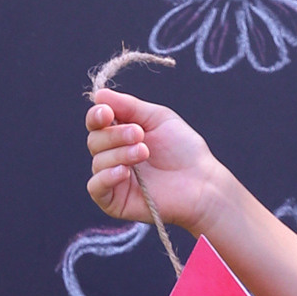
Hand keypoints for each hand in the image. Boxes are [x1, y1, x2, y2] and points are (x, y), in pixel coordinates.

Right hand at [85, 87, 224, 236]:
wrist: (201, 181)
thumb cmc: (183, 149)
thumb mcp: (157, 118)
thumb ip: (128, 106)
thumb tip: (99, 94)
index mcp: (120, 135)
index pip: (96, 123)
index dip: (97, 116)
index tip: (107, 112)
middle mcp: (113, 156)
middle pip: (95, 140)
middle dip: (115, 135)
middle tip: (139, 134)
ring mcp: (112, 179)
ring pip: (98, 162)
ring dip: (119, 153)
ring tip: (144, 152)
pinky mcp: (114, 201)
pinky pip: (96, 187)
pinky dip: (106, 177)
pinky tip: (124, 171)